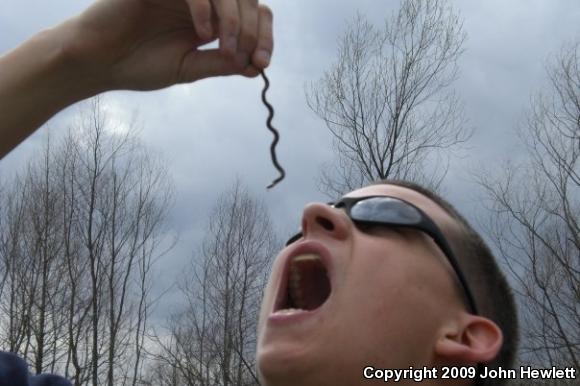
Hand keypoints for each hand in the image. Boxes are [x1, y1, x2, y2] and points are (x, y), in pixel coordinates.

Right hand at [65, 0, 273, 91]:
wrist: (99, 62)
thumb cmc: (139, 65)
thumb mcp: (190, 68)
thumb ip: (222, 64)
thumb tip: (256, 66)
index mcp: (211, 18)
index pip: (252, 13)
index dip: (264, 36)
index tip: (262, 62)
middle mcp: (202, 1)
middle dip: (254, 30)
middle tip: (247, 57)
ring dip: (235, 20)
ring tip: (227, 49)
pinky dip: (207, 9)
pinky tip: (203, 34)